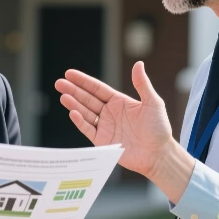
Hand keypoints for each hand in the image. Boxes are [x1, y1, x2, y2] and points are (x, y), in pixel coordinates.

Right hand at [55, 61, 180, 179]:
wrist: (159, 154)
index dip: (83, 81)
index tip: (69, 73)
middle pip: (87, 99)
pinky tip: (73, 112)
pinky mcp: (103, 142)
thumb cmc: (159, 128)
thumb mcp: (153, 103)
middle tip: (59, 83)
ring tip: (63, 96)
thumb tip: (138, 64)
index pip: (97, 88)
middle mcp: (109, 113)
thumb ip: (142, 84)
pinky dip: (80, 121)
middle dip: (73, 90)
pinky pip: (88, 129)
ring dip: (74, 104)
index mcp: (119, 102)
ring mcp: (105, 127)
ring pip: (85, 113)